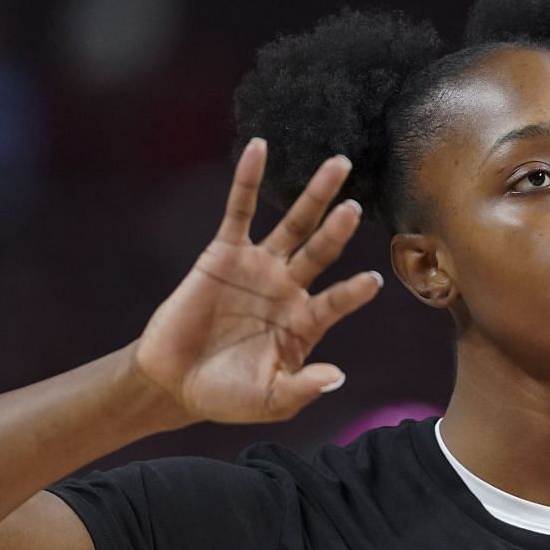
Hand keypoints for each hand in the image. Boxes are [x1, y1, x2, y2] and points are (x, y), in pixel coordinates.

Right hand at [134, 141, 381, 425]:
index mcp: (305, 322)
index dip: (352, 293)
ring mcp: (259, 267)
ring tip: (338, 165)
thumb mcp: (269, 400)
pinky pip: (239, 211)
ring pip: (293, 224)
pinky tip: (259, 149)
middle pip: (322, 250)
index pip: (336, 301)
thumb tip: (337, 377)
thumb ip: (302, 388)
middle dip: (340, 226)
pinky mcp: (224, 253)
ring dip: (314, 195)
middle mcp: (289, 288)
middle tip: (358, 203)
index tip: (374, 281)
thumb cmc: (227, 396)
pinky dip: (248, 180)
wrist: (176, 383)